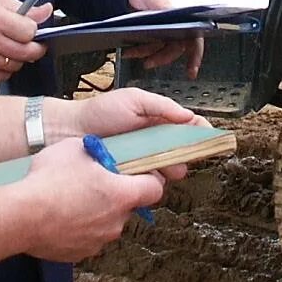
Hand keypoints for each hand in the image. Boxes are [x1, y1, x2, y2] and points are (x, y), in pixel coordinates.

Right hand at [0, 0, 52, 83]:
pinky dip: (5, 69)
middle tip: (33, 44)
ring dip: (19, 58)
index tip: (29, 28)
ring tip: (10, 48)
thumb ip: (25, 8)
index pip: (29, 31)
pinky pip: (3, 76)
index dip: (33, 30)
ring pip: (16, 65)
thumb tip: (47, 10)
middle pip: (27, 52)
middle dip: (35, 48)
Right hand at [15, 139, 165, 260]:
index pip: (155, 189)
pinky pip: (86, 238)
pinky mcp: (79, 254)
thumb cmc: (49, 180)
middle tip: (93, 182)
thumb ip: (96, 152)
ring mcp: (98, 241)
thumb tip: (98, 153)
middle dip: (115, 195)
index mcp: (122, 195)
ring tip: (70, 200)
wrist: (19, 216)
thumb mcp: (75, 148)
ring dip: (96, 212)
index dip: (148, 179)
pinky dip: (79, 229)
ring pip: (106, 223)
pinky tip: (60, 217)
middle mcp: (116, 222)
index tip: (135, 172)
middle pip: (127, 206)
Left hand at [52, 87, 208, 179]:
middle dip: (188, 154)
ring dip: (172, 169)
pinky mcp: (132, 176)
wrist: (71, 130)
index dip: (202, 133)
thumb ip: (162, 106)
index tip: (210, 138)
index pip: (189, 127)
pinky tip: (149, 177)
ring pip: (170, 169)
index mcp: (159, 120)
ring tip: (167, 168)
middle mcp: (155, 141)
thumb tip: (189, 117)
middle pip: (184, 151)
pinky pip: (150, 182)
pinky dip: (154, 181)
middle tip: (183, 157)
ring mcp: (144, 159)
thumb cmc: (102, 111)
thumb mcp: (135, 100)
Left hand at [122, 0, 203, 78]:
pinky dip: (141, 51)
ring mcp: (167, 30)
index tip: (192, 67)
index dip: (196, 52)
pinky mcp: (155, 35)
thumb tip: (171, 13)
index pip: (196, 33)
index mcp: (186, 10)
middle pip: (178, 45)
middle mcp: (180, 22)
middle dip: (165, 57)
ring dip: (150, 55)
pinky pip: (151, 47)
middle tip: (150, 63)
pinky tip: (130, 52)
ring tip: (133, 55)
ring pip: (163, 49)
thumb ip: (162, 3)